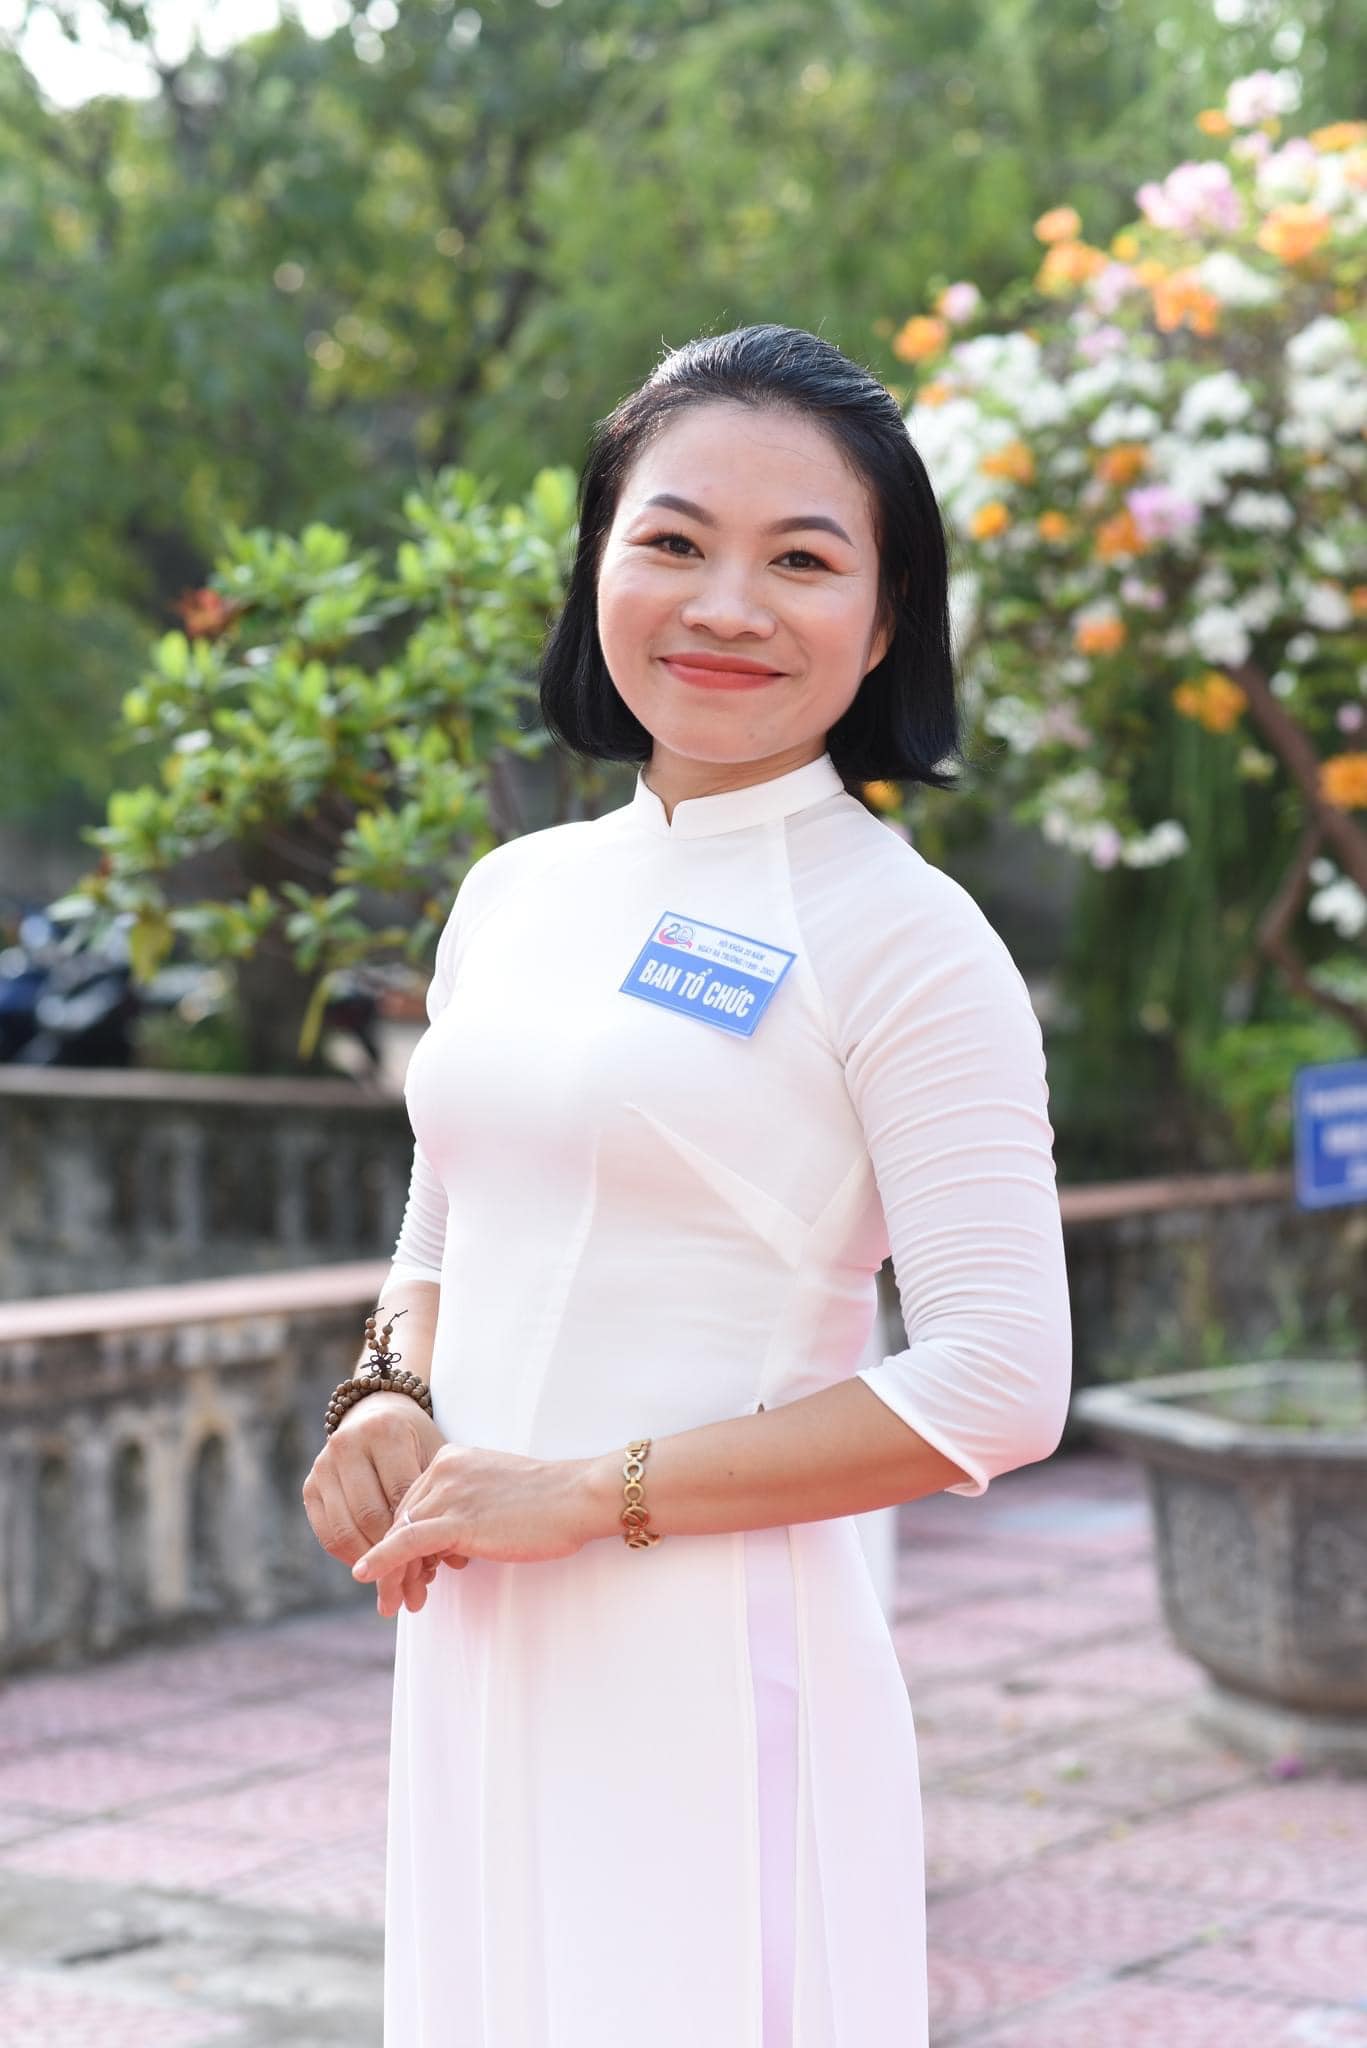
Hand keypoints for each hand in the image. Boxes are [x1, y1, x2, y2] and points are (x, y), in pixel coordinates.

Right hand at [302, 1392, 464, 1615]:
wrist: (376, 1414)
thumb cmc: (415, 1442)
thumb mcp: (433, 1456)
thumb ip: (442, 1501)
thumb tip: (457, 1560)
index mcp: (385, 1431)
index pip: (401, 1495)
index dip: (418, 1534)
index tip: (436, 1565)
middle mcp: (347, 1444)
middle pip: (371, 1515)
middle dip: (394, 1555)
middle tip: (414, 1585)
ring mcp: (323, 1465)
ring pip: (347, 1529)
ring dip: (373, 1562)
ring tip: (396, 1581)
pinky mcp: (309, 1486)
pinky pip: (328, 1534)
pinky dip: (352, 1556)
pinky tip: (375, 1565)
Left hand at [350, 1441, 599, 1611]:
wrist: (577, 1497)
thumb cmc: (548, 1502)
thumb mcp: (495, 1497)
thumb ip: (465, 1511)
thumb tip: (445, 1548)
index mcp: (452, 1459)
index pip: (412, 1503)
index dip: (404, 1541)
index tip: (410, 1571)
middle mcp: (443, 1469)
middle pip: (400, 1519)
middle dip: (395, 1562)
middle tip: (396, 1596)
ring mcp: (448, 1493)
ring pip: (399, 1535)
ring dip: (392, 1574)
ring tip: (392, 1603)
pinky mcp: (456, 1520)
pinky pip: (406, 1543)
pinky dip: (382, 1561)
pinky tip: (367, 1577)